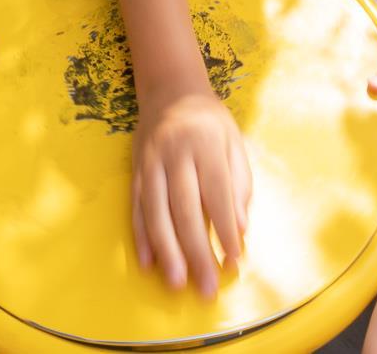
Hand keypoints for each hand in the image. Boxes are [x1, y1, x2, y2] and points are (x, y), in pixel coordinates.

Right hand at [131, 88, 251, 296]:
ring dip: (166, 250)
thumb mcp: (234, 142)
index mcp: (206, 144)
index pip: (217, 192)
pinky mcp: (135, 171)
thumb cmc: (210, 122)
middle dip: (196, 251)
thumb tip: (241, 229)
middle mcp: (175, 153)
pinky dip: (141, 236)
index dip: (225, 228)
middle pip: (185, 208)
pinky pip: (135, 207)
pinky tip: (148, 261)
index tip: (234, 261)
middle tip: (207, 286)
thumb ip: (240, 185)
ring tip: (177, 282)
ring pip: (155, 211)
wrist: (170, 90)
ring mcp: (150, 163)